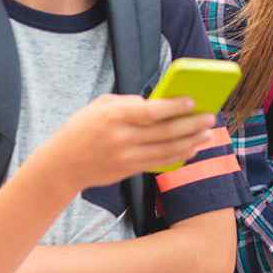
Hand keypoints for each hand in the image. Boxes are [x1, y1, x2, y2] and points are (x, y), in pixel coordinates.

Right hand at [40, 94, 215, 191]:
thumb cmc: (82, 129)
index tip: (192, 101)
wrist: (62, 165)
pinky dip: (178, 156)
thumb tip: (156, 103)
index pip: (150, 112)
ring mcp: (126, 157)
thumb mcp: (99, 106)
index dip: (173, 107)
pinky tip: (192, 149)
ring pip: (166, 150)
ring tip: (208, 134)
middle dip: (191, 124)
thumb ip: (127, 102)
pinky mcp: (128, 170)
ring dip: (191, 142)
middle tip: (210, 118)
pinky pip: (159, 163)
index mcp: (114, 116)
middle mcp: (122, 138)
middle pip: (164, 132)